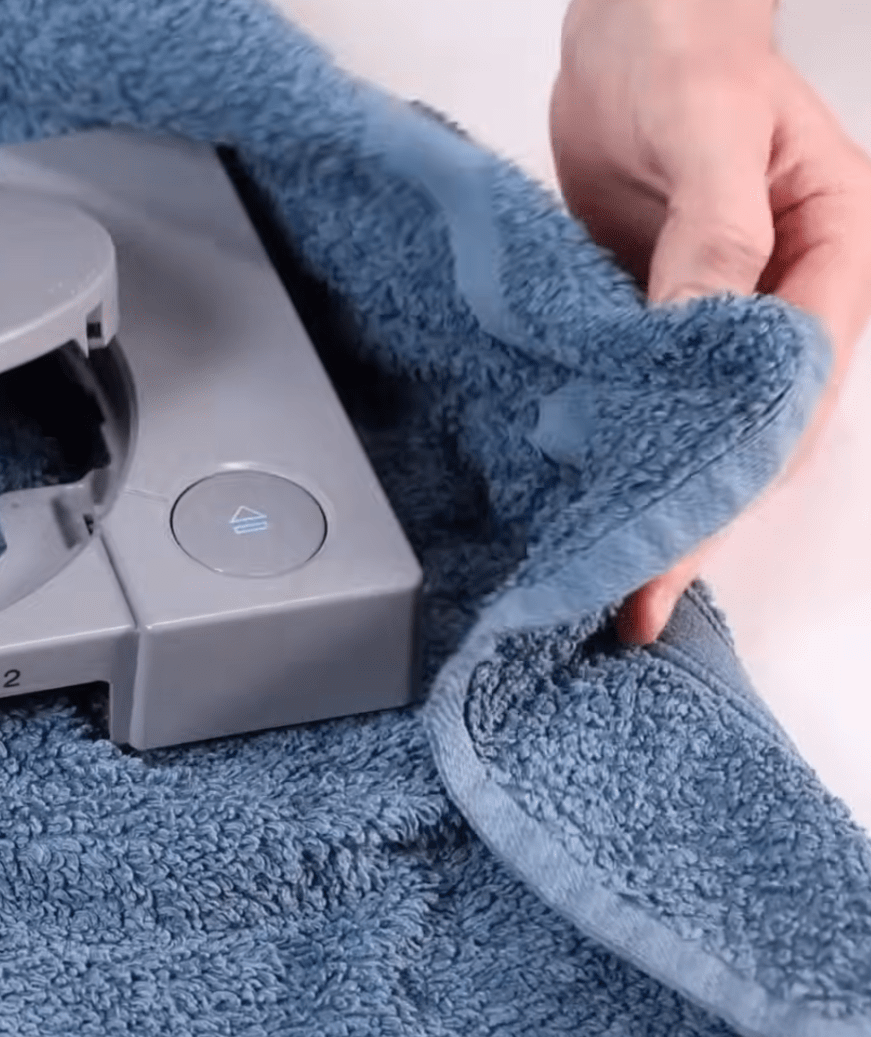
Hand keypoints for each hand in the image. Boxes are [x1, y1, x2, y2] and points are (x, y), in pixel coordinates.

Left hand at [551, 0, 870, 643]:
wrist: (633, 17)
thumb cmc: (689, 49)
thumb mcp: (711, 137)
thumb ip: (715, 237)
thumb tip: (704, 333)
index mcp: (834, 260)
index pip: (789, 395)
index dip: (733, 480)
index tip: (678, 550)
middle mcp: (789, 297)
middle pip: (754, 431)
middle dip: (698, 516)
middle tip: (633, 599)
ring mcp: (722, 308)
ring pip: (700, 423)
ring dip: (658, 494)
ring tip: (609, 579)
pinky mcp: (657, 306)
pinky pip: (646, 390)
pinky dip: (619, 443)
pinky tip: (581, 495)